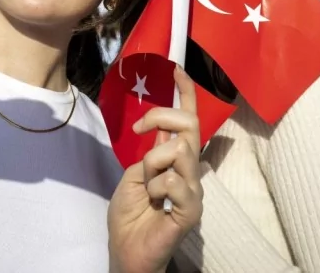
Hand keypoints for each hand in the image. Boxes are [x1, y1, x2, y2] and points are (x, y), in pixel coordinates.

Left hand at [107, 67, 202, 272]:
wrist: (126, 249)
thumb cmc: (130, 214)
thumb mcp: (134, 173)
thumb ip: (152, 151)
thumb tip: (164, 130)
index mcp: (175, 158)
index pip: (187, 119)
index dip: (185, 93)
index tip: (177, 69)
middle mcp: (189, 169)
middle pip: (188, 125)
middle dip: (161, 117)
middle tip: (139, 130)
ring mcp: (193, 189)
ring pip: (179, 150)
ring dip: (153, 163)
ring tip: (149, 187)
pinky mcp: (192, 209)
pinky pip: (173, 181)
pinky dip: (156, 188)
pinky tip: (156, 204)